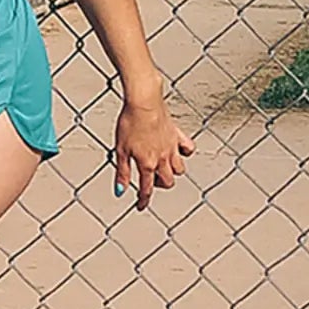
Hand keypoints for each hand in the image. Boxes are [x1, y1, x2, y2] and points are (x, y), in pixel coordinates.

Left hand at [113, 95, 193, 211]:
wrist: (144, 102)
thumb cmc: (130, 123)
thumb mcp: (120, 150)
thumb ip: (122, 172)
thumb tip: (120, 191)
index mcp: (147, 163)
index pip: (146, 189)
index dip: (143, 200)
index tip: (141, 206)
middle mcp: (162, 158)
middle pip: (167, 181)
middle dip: (159, 185)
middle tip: (150, 180)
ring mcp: (172, 147)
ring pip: (180, 169)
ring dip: (172, 172)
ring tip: (163, 167)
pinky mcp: (177, 134)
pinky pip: (187, 148)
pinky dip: (185, 153)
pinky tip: (178, 151)